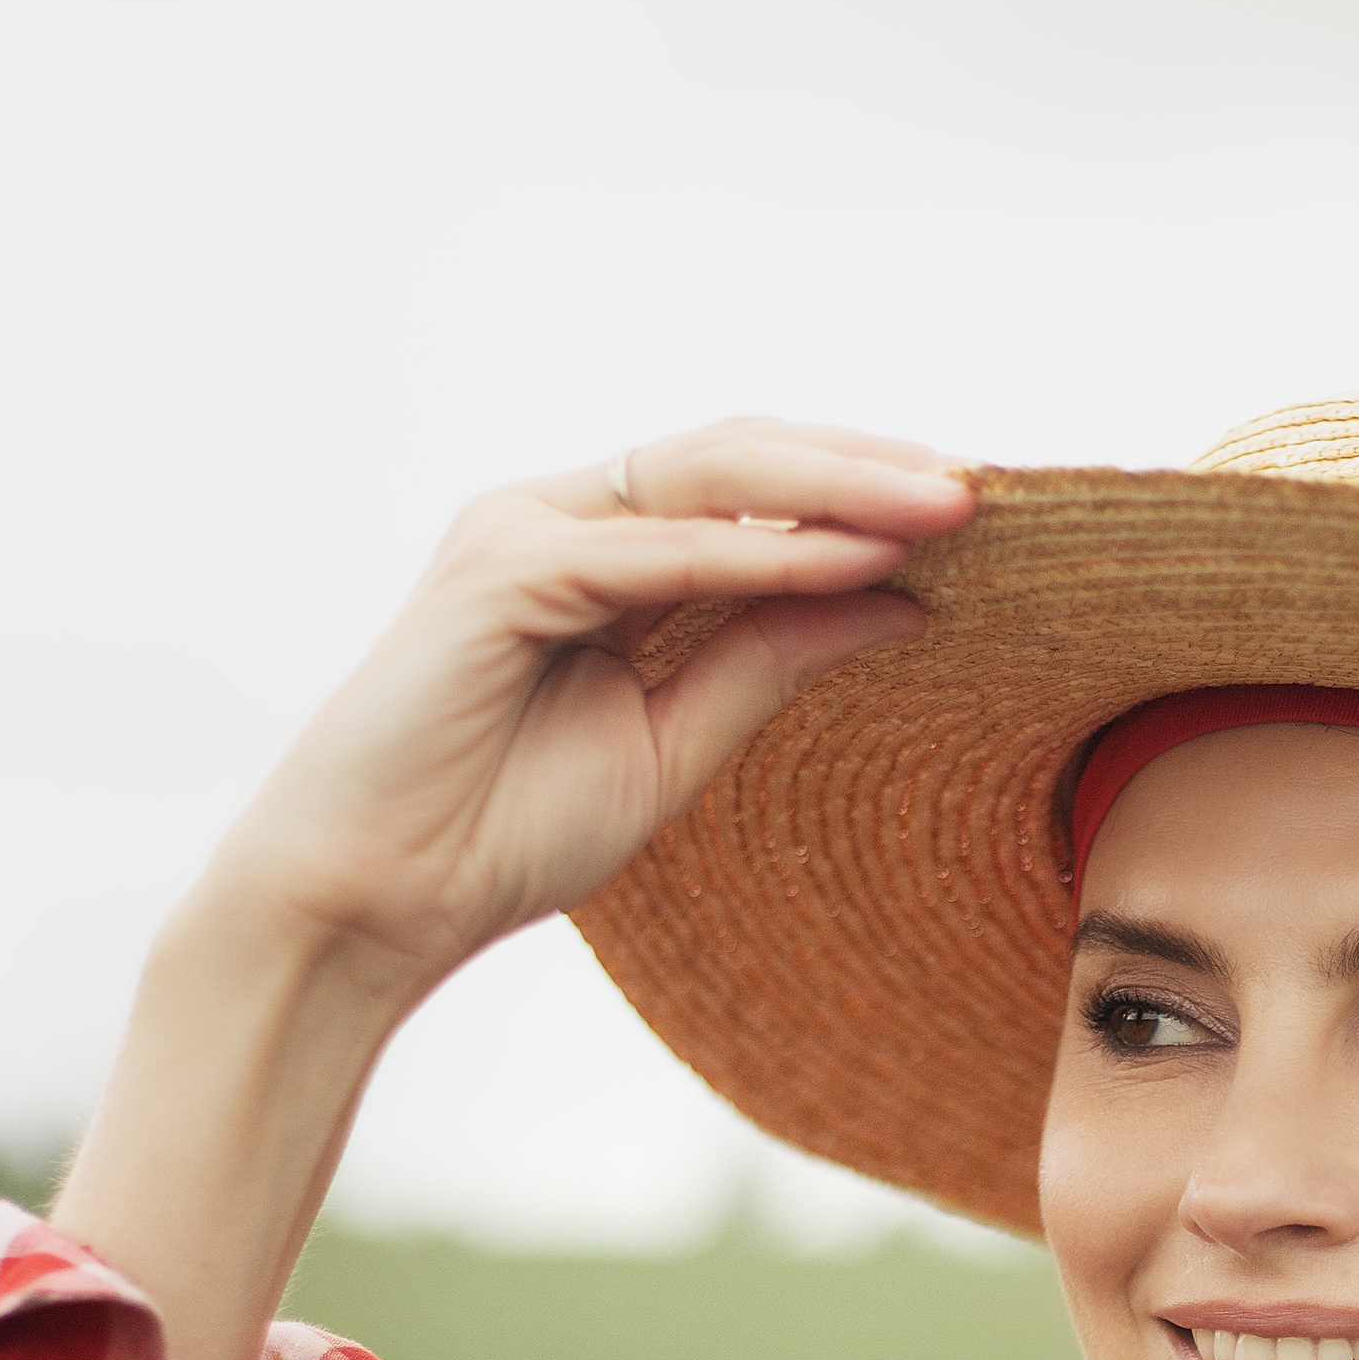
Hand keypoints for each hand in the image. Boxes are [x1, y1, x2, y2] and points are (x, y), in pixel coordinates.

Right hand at [200, 419, 972, 1004]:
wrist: (373, 900)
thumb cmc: (499, 833)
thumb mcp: (672, 744)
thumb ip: (766, 663)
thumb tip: (895, 606)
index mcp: (601, 557)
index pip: (748, 496)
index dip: (857, 497)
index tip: (973, 522)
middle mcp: (559, 521)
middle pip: (737, 459)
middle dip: (864, 470)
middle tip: (985, 491)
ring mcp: (521, 533)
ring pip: (704, 478)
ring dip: (832, 492)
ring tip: (946, 509)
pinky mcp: (496, 574)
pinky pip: (652, 551)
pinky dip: (755, 556)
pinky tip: (847, 565)